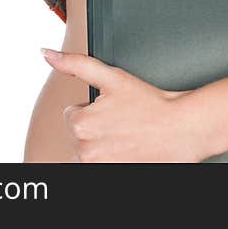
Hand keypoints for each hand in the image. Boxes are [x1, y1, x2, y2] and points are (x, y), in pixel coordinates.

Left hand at [40, 49, 203, 162]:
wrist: (180, 129)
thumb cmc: (150, 104)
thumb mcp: (112, 76)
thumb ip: (75, 63)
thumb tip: (46, 54)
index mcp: (80, 124)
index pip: (73, 114)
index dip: (94, 108)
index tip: (113, 108)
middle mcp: (84, 150)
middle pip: (79, 133)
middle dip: (97, 126)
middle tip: (122, 120)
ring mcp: (97, 166)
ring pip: (89, 149)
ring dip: (103, 143)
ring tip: (125, 134)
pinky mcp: (110, 174)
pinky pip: (100, 162)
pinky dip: (110, 157)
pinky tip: (125, 148)